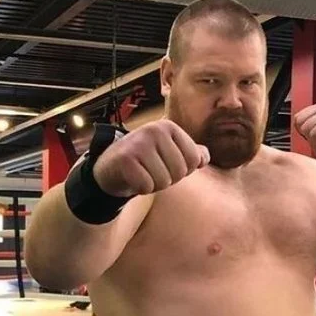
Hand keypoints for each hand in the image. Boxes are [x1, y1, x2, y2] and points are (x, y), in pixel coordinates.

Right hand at [93, 119, 209, 196]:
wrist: (110, 166)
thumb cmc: (146, 161)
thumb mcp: (169, 152)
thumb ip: (191, 153)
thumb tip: (204, 158)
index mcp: (169, 127)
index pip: (193, 159)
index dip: (182, 170)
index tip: (166, 165)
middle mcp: (154, 130)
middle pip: (179, 172)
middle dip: (168, 179)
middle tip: (152, 171)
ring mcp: (139, 143)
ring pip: (164, 181)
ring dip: (154, 185)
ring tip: (143, 174)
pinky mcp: (125, 159)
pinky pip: (146, 186)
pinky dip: (141, 189)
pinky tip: (133, 179)